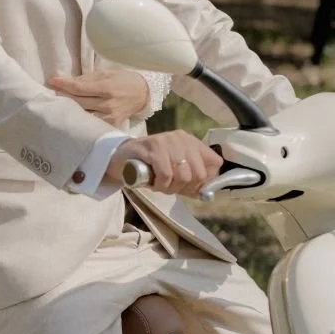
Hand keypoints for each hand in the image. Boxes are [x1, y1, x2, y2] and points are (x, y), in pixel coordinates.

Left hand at [47, 69, 149, 122]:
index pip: (79, 88)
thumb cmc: (123, 80)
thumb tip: (67, 82)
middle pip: (78, 102)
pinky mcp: (110, 126)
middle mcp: (107, 105)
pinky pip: (90, 122)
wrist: (142, 94)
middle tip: (50, 92)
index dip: (63, 85)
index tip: (51, 81)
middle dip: (63, 96)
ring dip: (69, 109)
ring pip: (82, 114)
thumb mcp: (106, 73)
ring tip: (58, 104)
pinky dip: (80, 118)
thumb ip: (87, 79)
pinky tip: (72, 114)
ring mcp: (109, 117)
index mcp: (107, 88)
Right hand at [105, 132, 220, 197]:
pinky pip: (166, 175)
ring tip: (160, 185)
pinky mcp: (153, 147)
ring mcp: (167, 141)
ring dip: (171, 188)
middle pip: (200, 173)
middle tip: (171, 189)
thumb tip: (205, 194)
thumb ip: (191, 179)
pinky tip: (153, 184)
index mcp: (191, 142)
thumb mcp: (174, 169)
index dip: (205, 181)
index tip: (190, 188)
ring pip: (184, 176)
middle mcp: (182, 139)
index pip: (214, 163)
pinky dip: (161, 185)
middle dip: (186, 188)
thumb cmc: (149, 166)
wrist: (120, 157)